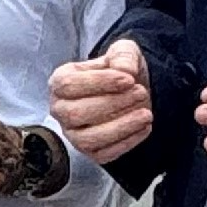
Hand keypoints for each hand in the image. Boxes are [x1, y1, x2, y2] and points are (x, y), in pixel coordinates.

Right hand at [48, 38, 150, 165]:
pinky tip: (144, 127)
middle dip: (112, 104)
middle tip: (141, 93)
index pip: (68, 84)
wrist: (133, 92)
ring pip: (88, 138)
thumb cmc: (121, 73)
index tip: (128, 79)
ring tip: (146, 114)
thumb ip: (123, 55)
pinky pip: (104, 154)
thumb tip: (125, 69)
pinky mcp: (90, 152)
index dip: (99, 82)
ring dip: (120, 127)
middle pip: (76, 113)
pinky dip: (126, 142)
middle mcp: (61, 110)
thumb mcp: (124, 52)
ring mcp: (73, 134)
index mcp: (60, 81)